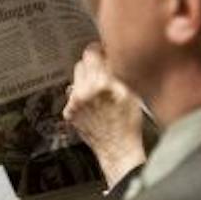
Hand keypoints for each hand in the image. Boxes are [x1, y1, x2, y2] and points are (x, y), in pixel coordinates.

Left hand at [63, 42, 146, 187]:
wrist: (118, 149)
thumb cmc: (129, 123)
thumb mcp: (131, 92)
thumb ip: (118, 70)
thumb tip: (110, 54)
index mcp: (100, 83)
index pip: (90, 53)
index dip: (98, 50)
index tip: (102, 51)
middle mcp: (83, 92)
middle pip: (81, 64)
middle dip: (92, 65)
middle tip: (103, 71)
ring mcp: (74, 103)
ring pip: (76, 80)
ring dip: (86, 81)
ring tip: (100, 91)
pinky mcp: (69, 112)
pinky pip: (73, 95)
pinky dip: (81, 96)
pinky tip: (94, 104)